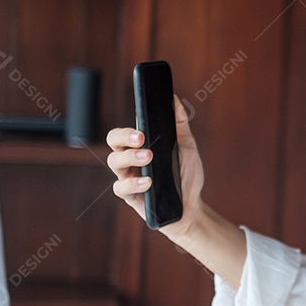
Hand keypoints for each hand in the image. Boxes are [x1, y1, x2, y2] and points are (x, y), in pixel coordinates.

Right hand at [106, 94, 205, 240]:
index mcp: (140, 146)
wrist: (192, 206)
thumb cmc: (186, 175)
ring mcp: (128, 177)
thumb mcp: (186, 147)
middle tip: (141, 138)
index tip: (142, 127)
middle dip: (124, 137)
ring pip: (114, 162)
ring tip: (149, 157)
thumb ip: (180, 124)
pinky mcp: (130, 196)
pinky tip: (148, 181)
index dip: (128, 127)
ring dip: (130, 157)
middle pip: (113, 142)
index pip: (125, 131)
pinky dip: (133, 183)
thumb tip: (175, 100)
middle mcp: (130, 160)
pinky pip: (121, 188)